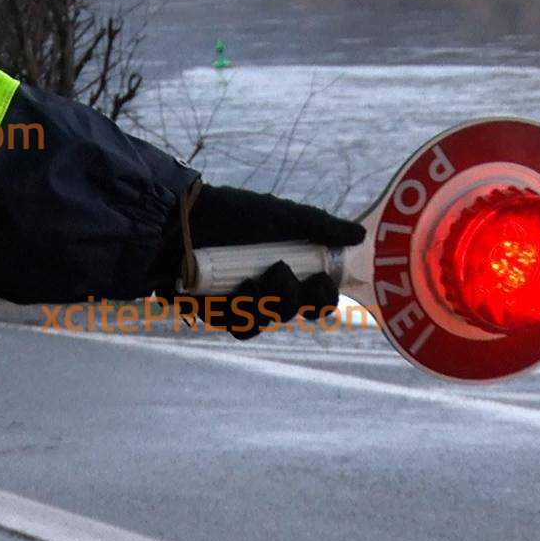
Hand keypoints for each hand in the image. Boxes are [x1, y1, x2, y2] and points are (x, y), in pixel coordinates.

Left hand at [169, 184, 364, 339]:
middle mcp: (267, 286)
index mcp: (287, 264)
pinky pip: (241, 328)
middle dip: (299, 299)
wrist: (179, 220)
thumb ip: (318, 225)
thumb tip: (360, 234)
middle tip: (286, 275)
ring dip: (271, 301)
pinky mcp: (217, 313)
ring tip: (258, 278)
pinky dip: (245, 312)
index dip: (325, 296)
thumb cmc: (229, 212)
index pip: (316, 294)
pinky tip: (239, 290)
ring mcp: (241, 302)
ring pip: (270, 321)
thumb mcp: (278, 214)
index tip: (323, 281)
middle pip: (298, 312)